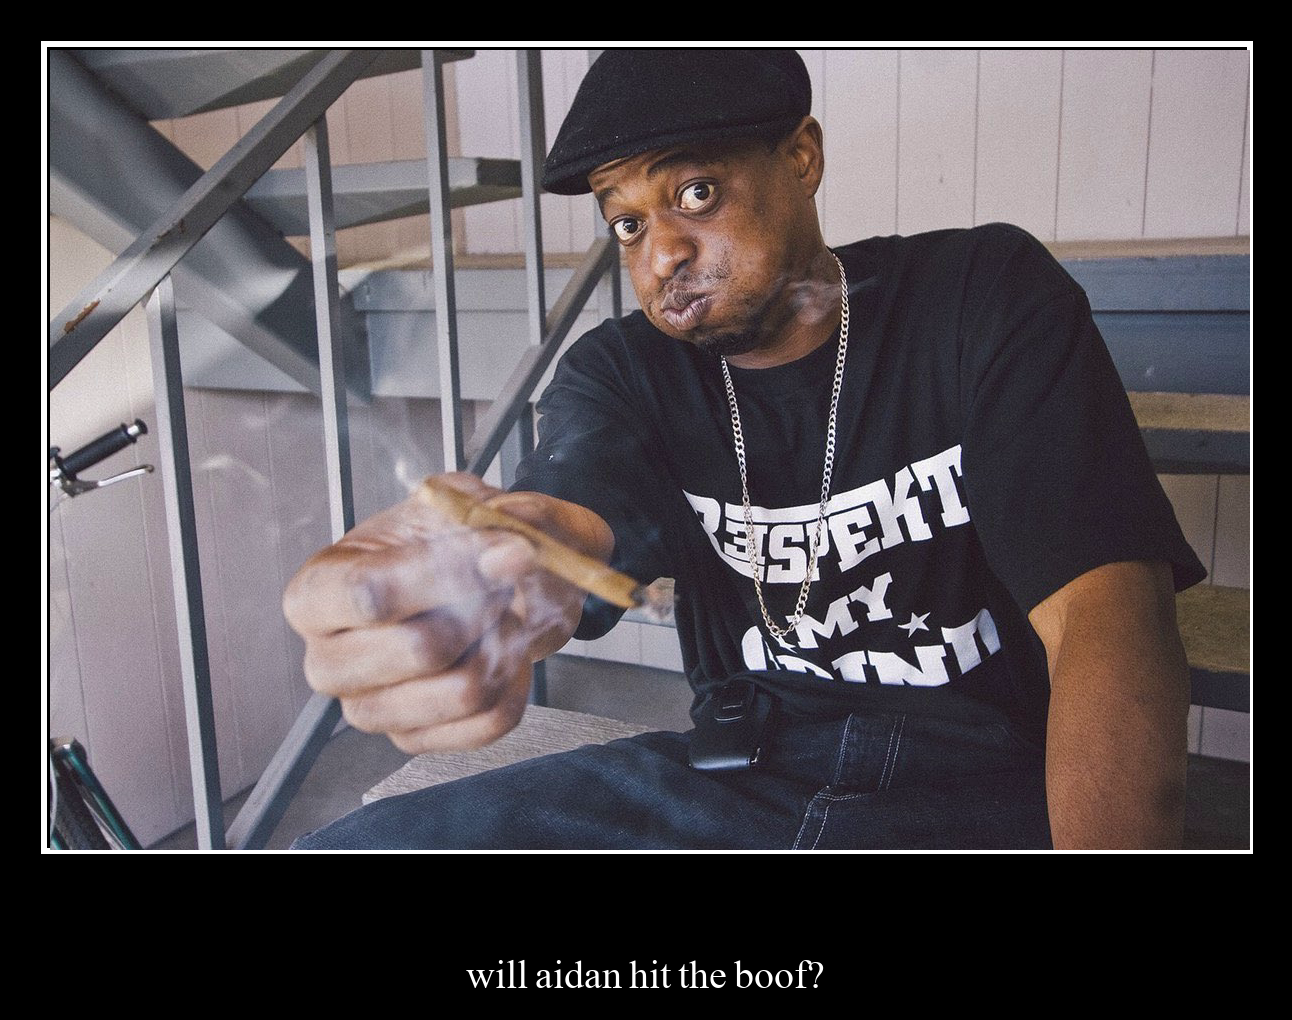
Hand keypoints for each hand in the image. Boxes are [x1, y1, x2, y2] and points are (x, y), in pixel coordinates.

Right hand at [282, 473, 613, 753]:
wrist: (478, 582)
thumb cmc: (451, 541)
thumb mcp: (469, 502)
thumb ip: (494, 516)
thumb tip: (510, 552)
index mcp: (318, 591)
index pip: (370, 594)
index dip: (446, 572)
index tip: (497, 550)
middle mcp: (328, 660)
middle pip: (422, 649)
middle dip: (485, 608)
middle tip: (499, 583)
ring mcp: (368, 709)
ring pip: (463, 691)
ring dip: (504, 644)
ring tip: (498, 615)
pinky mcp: (414, 739)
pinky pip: (491, 720)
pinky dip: (516, 680)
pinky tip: (500, 650)